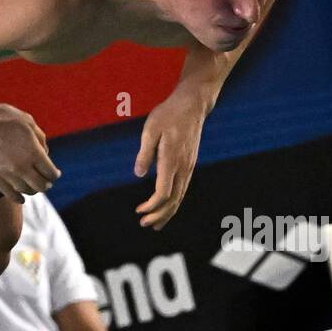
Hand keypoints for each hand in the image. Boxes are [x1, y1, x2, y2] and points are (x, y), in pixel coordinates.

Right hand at [0, 102, 60, 202]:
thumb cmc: (2, 118)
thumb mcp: (27, 121)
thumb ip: (40, 138)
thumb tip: (45, 152)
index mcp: (34, 153)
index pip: (51, 173)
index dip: (55, 174)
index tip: (54, 174)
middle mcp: (23, 167)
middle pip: (41, 185)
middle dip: (46, 184)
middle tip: (46, 182)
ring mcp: (7, 174)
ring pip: (26, 190)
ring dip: (33, 190)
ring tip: (33, 187)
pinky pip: (9, 194)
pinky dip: (18, 198)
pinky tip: (21, 198)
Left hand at [134, 92, 205, 229]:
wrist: (193, 105)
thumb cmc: (169, 115)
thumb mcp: (150, 130)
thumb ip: (144, 154)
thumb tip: (138, 175)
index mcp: (171, 160)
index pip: (164, 192)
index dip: (151, 206)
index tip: (139, 211)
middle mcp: (183, 167)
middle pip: (173, 200)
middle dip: (159, 216)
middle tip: (145, 225)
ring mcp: (189, 167)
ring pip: (180, 197)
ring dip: (168, 213)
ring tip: (156, 224)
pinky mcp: (190, 164)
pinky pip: (183, 189)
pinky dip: (174, 202)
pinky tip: (167, 207)